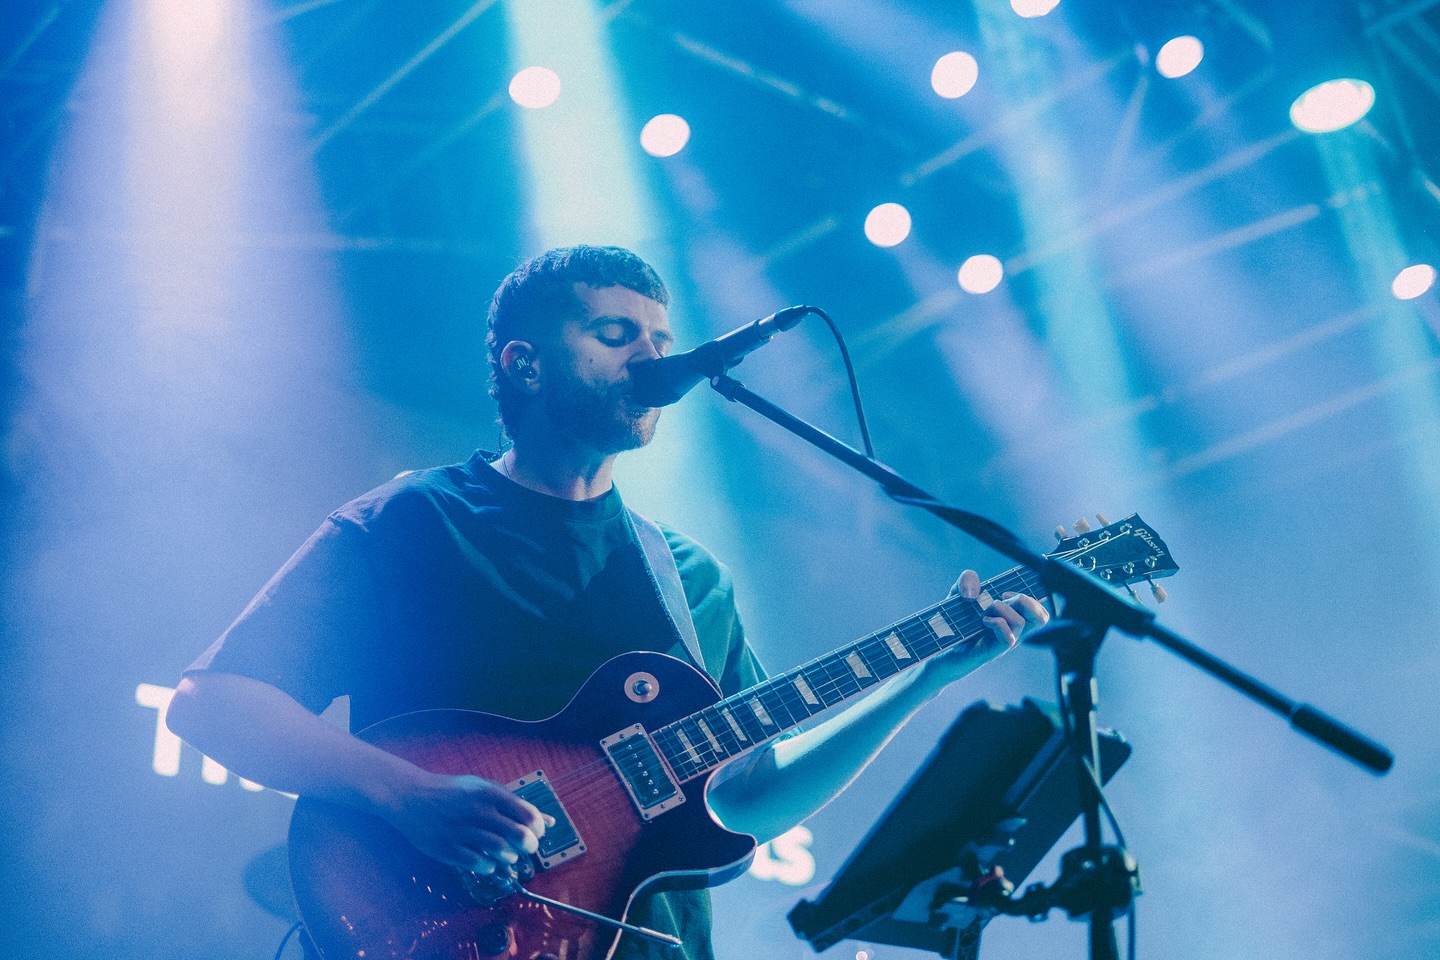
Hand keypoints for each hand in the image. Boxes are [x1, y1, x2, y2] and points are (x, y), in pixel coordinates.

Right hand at [383, 769, 551, 874]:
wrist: (410, 796)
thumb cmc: (452, 793)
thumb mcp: (483, 788)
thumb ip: (513, 803)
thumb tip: (548, 821)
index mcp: (489, 793)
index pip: (528, 815)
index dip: (537, 829)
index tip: (535, 832)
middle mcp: (478, 811)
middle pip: (520, 836)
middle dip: (529, 846)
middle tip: (525, 847)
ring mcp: (462, 831)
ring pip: (502, 852)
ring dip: (510, 857)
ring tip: (506, 854)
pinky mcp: (448, 849)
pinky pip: (480, 864)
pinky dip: (490, 866)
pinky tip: (487, 861)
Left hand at [953, 568, 1049, 647]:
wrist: (937, 646)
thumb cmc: (954, 621)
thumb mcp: (959, 592)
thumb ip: (968, 580)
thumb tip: (974, 593)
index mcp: (1012, 617)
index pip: (1040, 611)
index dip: (1031, 597)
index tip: (1006, 593)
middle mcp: (1013, 631)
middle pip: (1042, 617)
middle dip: (1023, 600)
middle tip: (1001, 600)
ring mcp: (1004, 642)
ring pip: (1022, 623)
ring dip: (1002, 609)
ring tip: (985, 613)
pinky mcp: (992, 652)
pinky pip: (1009, 638)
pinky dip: (996, 623)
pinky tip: (983, 622)